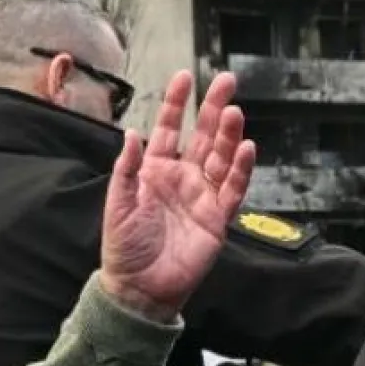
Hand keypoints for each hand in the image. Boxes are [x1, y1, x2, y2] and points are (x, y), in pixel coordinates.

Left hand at [99, 70, 254, 322]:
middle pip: (203, 135)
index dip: (177, 103)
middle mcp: (182, 177)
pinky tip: (246, 147)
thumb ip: (127, 168)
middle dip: (214, 108)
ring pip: (221, 157)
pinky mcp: (217, 218)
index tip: (185, 77)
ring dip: (229, 135)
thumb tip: (132, 133)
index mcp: (155, 170)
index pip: (170, 129)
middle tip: (227, 81)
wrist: (140, 288)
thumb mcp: (118, 204)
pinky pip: (232, 189)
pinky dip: (240, 169)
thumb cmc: (124, 247)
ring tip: (235, 112)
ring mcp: (202, 196)